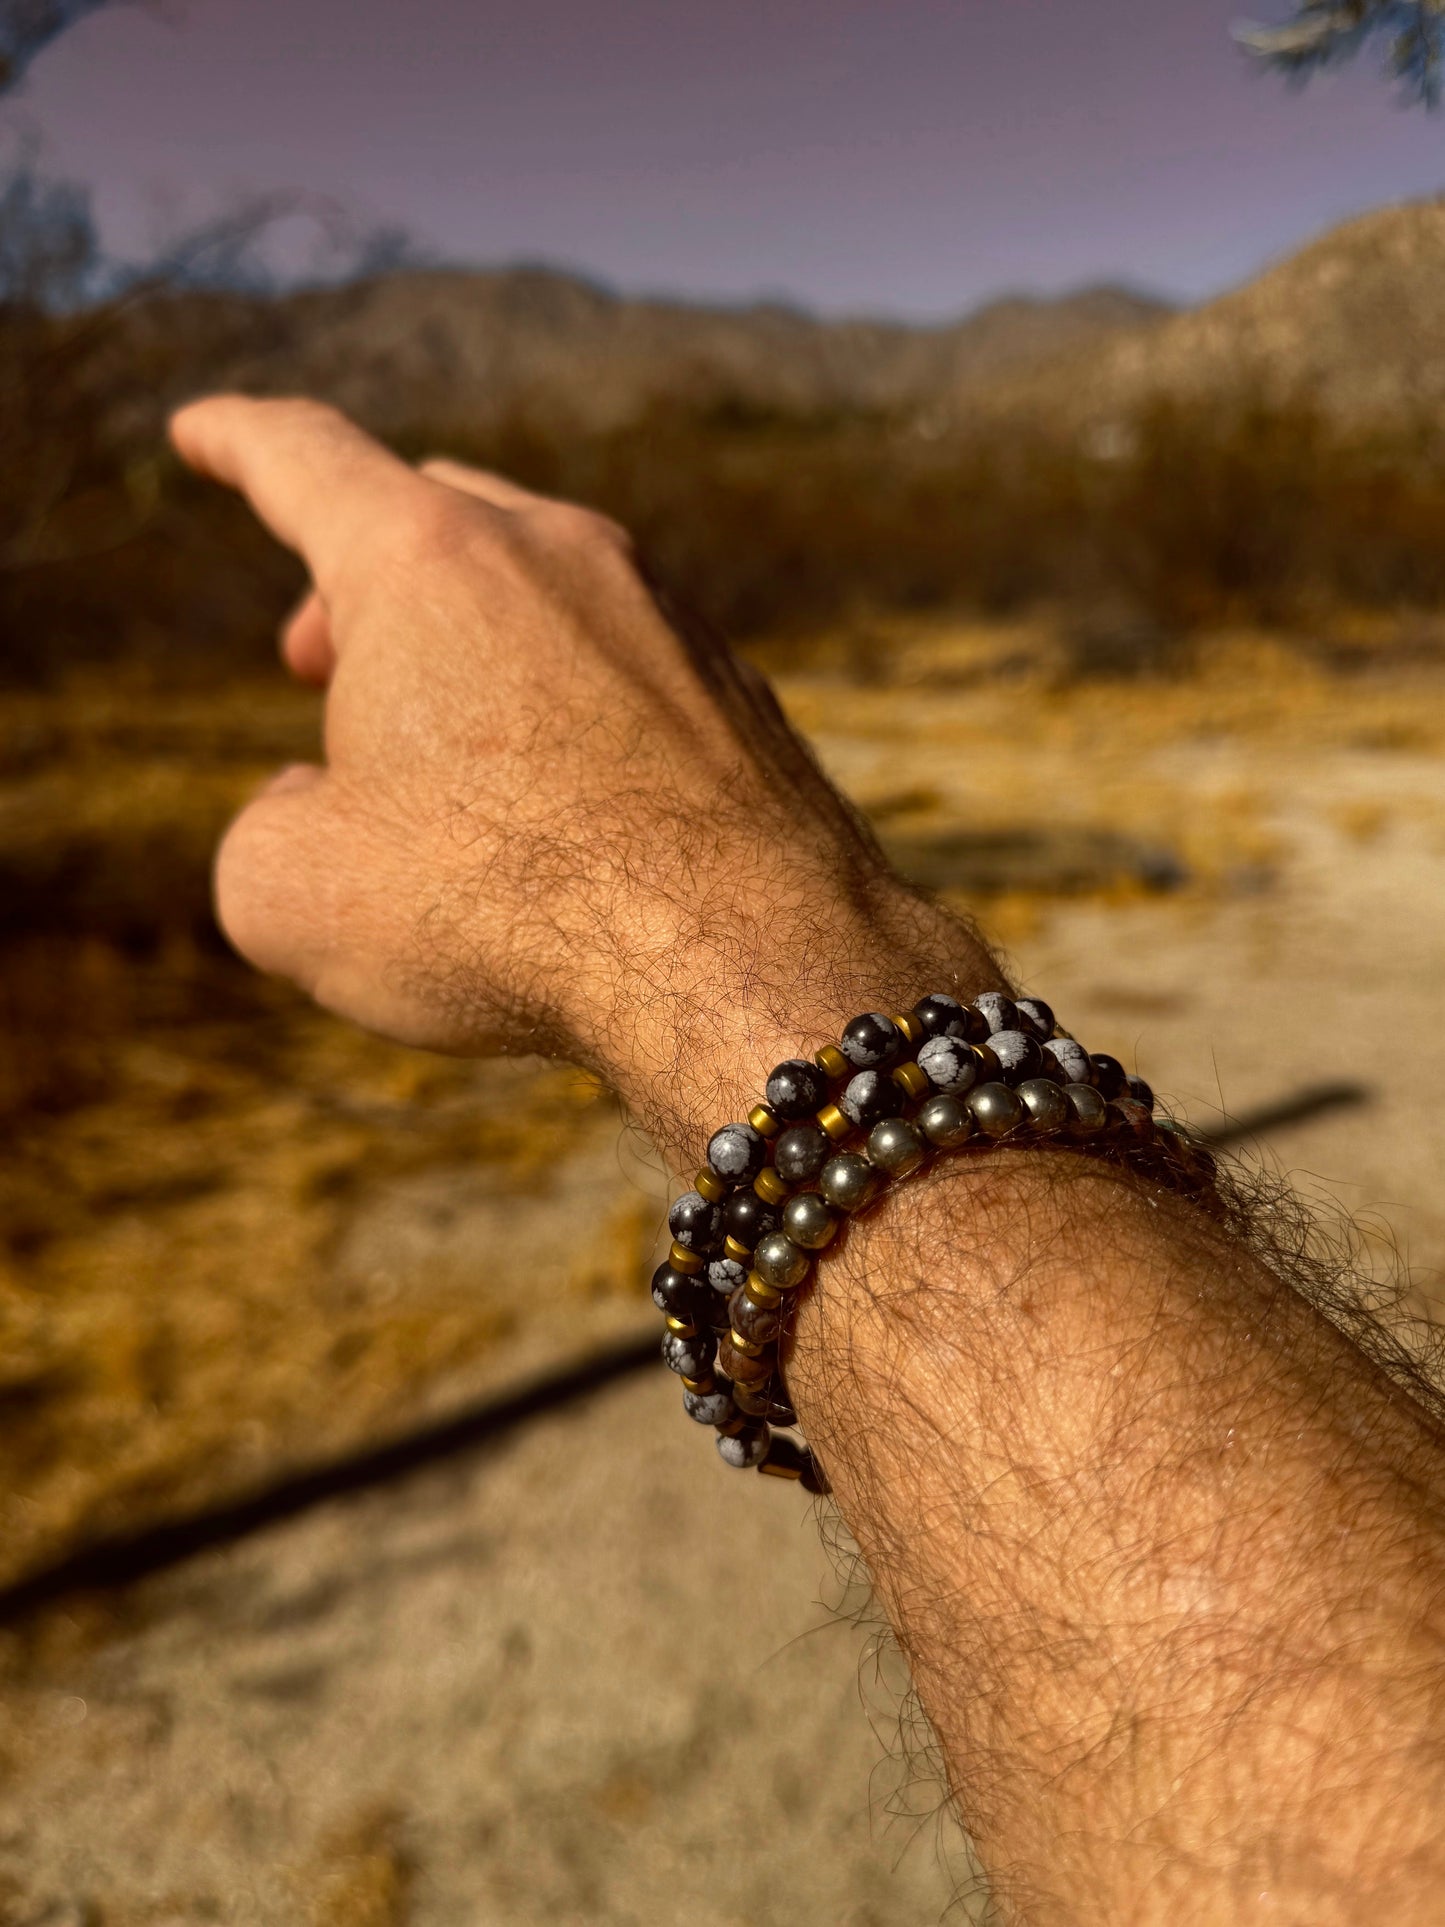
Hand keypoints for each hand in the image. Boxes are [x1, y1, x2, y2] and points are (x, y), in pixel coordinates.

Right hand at [170, 397, 992, 1158]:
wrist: (745, 960)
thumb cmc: (503, 914)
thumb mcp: (294, 895)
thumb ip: (267, 829)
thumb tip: (312, 806)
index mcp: (426, 560)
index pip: (302, 458)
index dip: (234, 440)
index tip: (200, 430)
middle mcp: (558, 553)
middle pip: (428, 518)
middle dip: (354, 581)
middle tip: (318, 665)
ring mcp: (666, 615)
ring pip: (537, 590)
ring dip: (466, 652)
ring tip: (438, 764)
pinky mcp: (740, 692)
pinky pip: (623, 667)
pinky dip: (562, 708)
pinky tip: (560, 810)